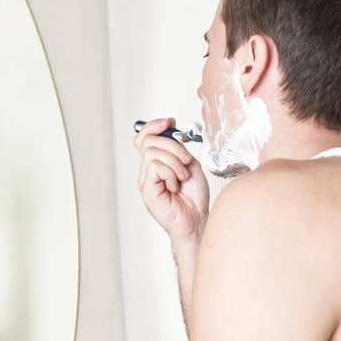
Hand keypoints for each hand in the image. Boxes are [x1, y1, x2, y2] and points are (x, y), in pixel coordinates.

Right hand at [136, 117, 209, 244]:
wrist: (197, 219)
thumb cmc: (194, 197)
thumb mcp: (189, 163)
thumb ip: (178, 147)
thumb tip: (169, 127)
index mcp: (157, 162)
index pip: (144, 137)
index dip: (154, 125)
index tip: (170, 122)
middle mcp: (147, 170)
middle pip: (148, 141)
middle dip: (172, 145)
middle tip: (186, 161)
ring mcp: (145, 180)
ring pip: (152, 152)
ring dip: (174, 162)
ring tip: (182, 176)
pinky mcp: (146, 189)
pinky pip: (155, 167)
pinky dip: (171, 173)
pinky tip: (176, 185)